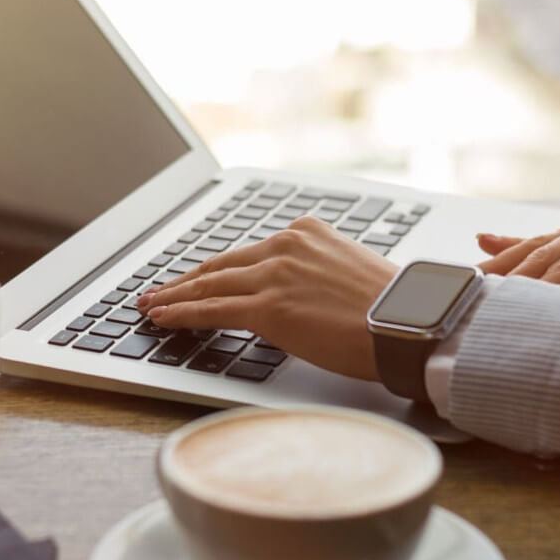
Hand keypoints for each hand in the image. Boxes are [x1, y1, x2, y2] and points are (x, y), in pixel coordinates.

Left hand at [137, 217, 397, 380]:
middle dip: (183, 279)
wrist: (409, 326)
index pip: (246, 253)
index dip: (213, 268)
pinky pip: (211, 309)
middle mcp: (286, 245)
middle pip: (219, 264)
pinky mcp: (268, 307)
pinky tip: (162, 318)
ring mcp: (274, 274)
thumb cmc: (391, 311)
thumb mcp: (348, 273)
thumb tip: (294, 297)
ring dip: (173, 297)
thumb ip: (313, 274)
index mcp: (306, 232)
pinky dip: (181, 313)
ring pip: (209, 285)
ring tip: (150, 305)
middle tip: (157, 289)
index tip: (194, 275)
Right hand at [478, 206, 559, 322]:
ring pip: (544, 246)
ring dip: (506, 262)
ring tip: (468, 275)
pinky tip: (488, 239)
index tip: (498, 319)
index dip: (531, 297)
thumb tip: (554, 328)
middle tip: (470, 300)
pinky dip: (521, 245)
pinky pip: (555, 244)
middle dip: (508, 278)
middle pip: (545, 252)